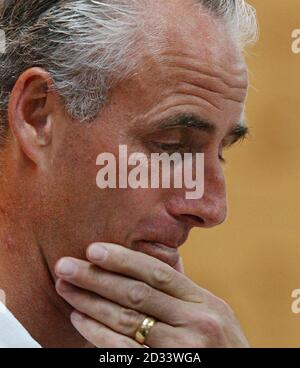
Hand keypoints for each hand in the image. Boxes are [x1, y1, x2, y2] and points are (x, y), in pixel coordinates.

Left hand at [55, 242, 249, 347]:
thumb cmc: (220, 347)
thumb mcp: (212, 314)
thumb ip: (182, 291)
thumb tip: (150, 262)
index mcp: (205, 302)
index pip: (157, 273)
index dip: (123, 259)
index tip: (93, 249)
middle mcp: (197, 322)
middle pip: (137, 294)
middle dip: (97, 277)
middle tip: (65, 266)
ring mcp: (184, 349)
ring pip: (128, 321)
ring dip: (92, 303)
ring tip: (66, 289)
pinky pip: (127, 352)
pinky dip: (100, 335)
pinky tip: (81, 320)